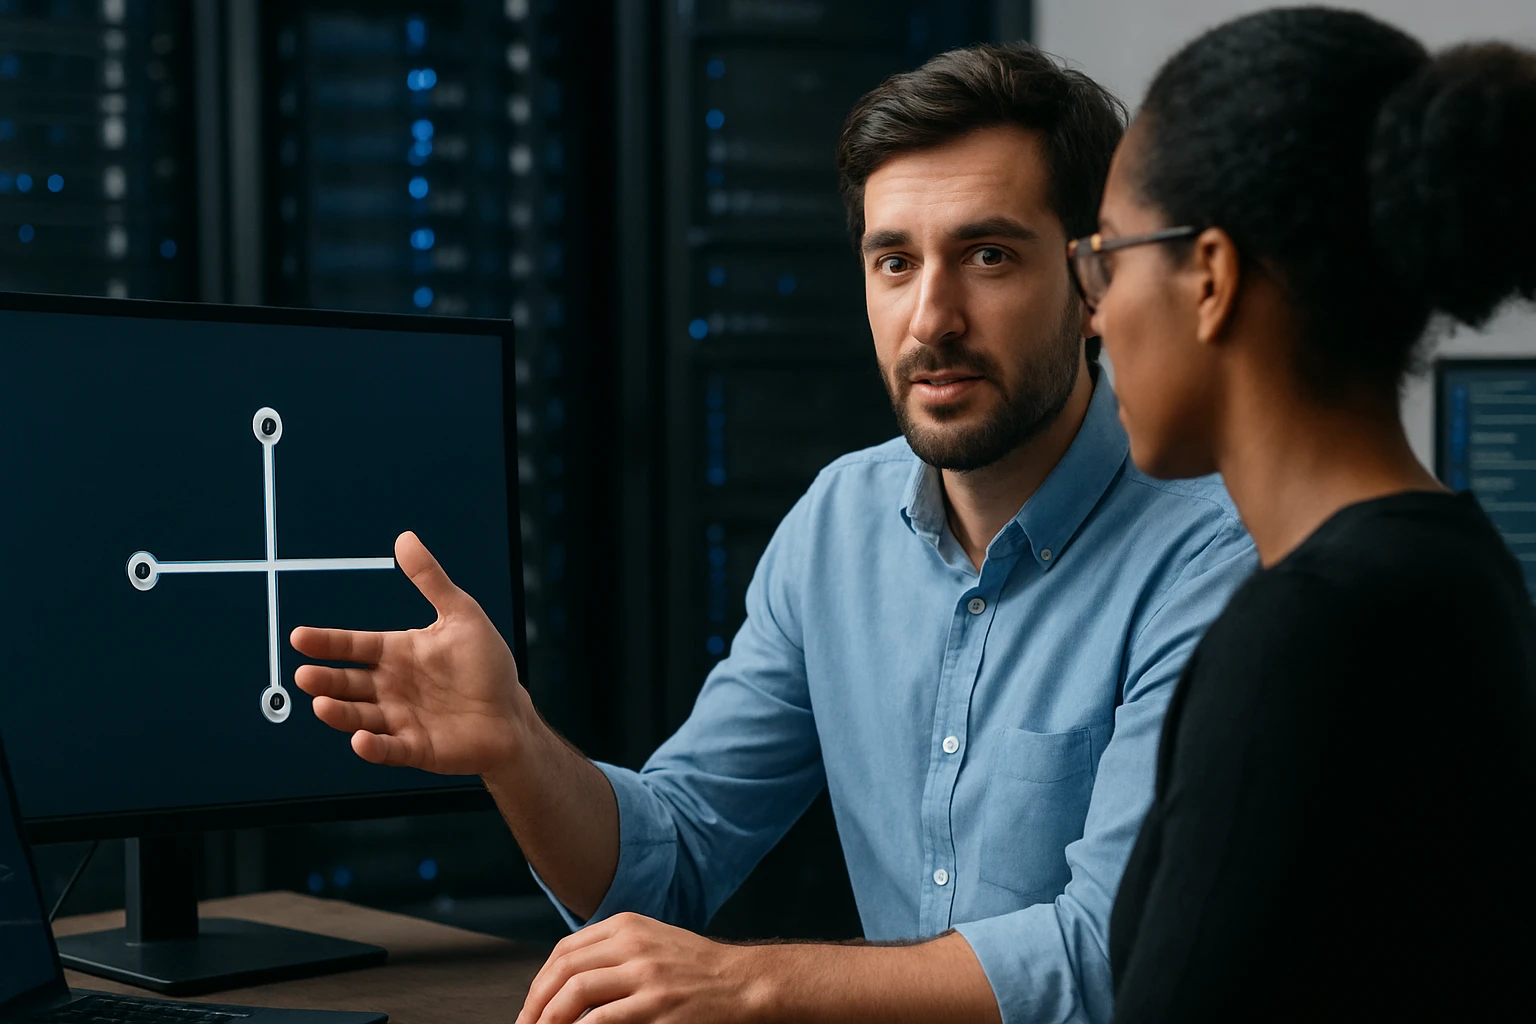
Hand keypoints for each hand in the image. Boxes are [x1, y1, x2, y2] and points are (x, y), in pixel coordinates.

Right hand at [290, 531, 529, 774]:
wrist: (512, 715)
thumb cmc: (486, 665)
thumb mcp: (461, 615)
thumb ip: (431, 580)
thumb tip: (405, 538)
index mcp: (398, 654)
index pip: (355, 646)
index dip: (327, 642)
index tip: (299, 637)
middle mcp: (391, 687)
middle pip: (349, 683)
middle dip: (326, 680)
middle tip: (305, 675)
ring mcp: (400, 720)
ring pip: (360, 716)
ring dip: (340, 713)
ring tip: (322, 705)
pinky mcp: (415, 748)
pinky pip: (389, 749)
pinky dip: (373, 747)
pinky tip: (360, 740)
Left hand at [516, 913, 764, 1023]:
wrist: (743, 982)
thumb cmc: (699, 967)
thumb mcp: (653, 941)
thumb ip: (614, 951)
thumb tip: (568, 980)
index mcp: (628, 926)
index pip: (565, 951)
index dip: (540, 982)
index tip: (532, 1007)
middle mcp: (633, 945)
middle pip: (564, 971)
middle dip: (537, 1004)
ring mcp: (646, 976)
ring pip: (577, 993)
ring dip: (550, 1019)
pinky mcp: (658, 1006)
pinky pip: (603, 1020)